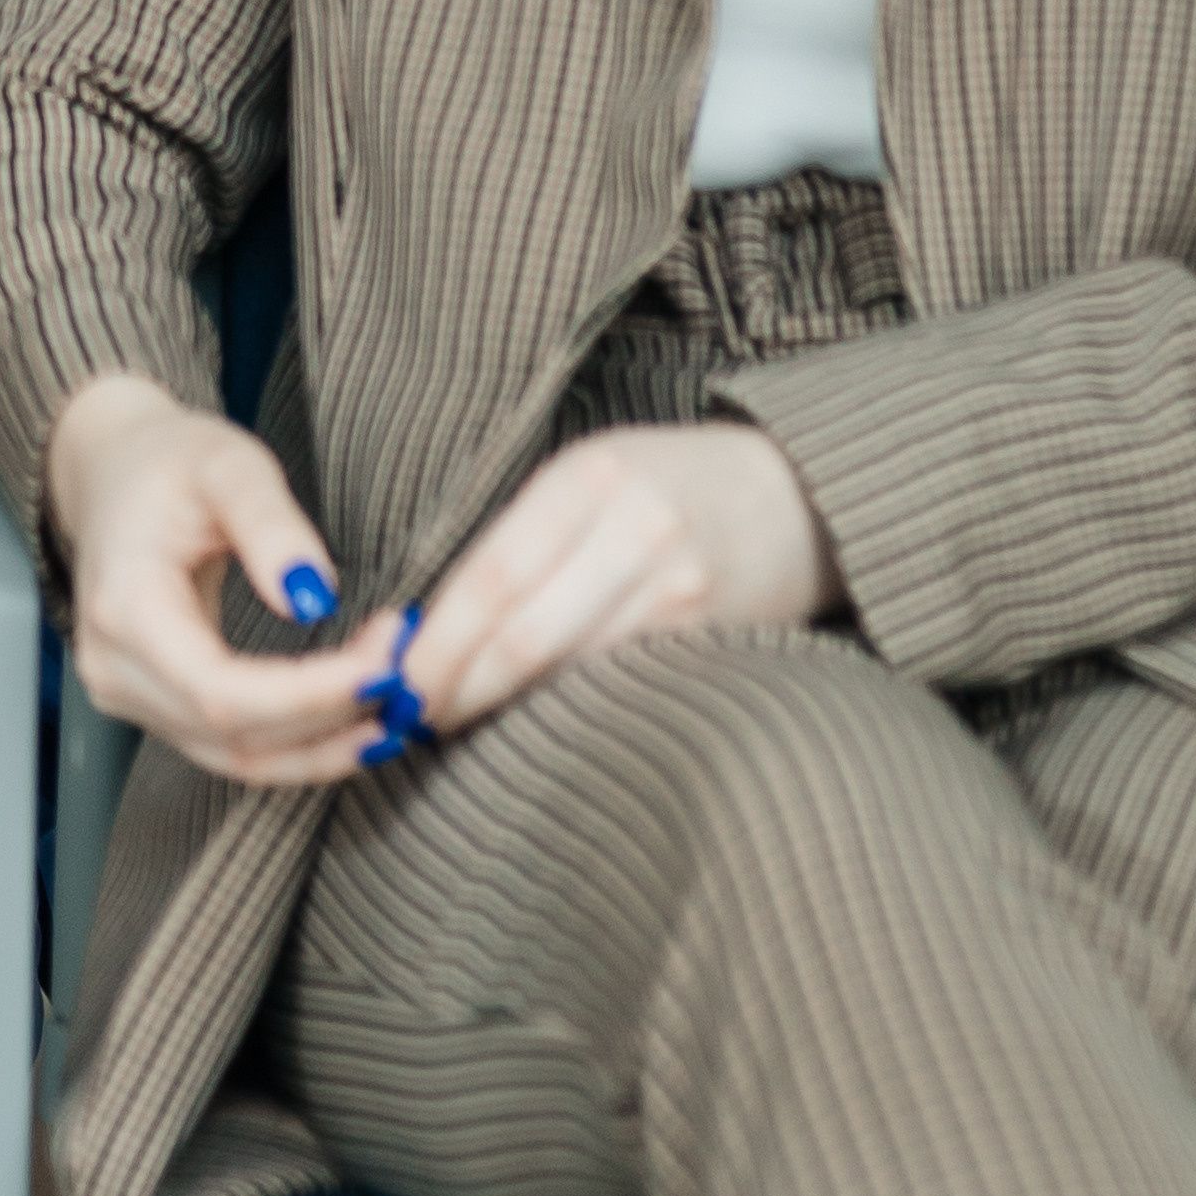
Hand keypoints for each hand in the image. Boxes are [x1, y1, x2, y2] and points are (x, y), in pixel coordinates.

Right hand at [46, 376, 410, 786]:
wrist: (114, 472)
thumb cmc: (171, 461)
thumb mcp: (227, 465)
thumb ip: (270, 526)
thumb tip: (315, 597)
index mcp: (124, 608)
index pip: (219, 689)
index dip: (308, 694)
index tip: (386, 663)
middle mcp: (114, 670)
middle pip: (232, 733)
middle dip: (330, 712)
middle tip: (407, 668)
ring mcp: (128, 697)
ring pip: (237, 757)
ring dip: (324, 742)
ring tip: (397, 707)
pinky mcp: (156, 708)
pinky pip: (231, 749)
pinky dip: (300, 745)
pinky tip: (357, 723)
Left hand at [402, 423, 841, 739]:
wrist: (799, 497)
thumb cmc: (668, 486)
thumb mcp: (589, 479)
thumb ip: (518, 540)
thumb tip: (424, 623)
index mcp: (588, 477)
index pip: (492, 575)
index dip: (438, 640)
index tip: (396, 678)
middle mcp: (635, 529)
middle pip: (522, 633)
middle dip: (457, 686)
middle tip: (414, 715)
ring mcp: (678, 588)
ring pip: (566, 669)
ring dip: (502, 704)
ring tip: (457, 718)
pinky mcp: (709, 638)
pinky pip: (616, 683)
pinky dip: (564, 705)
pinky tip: (534, 717)